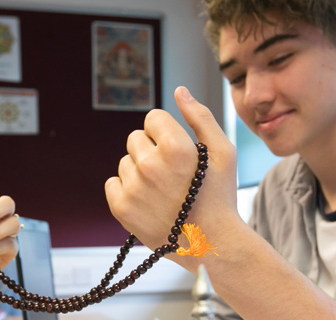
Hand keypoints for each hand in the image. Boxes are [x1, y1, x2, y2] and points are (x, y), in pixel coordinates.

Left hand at [105, 86, 238, 250]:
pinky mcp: (121, 208)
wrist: (211, 245)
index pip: (152, 118)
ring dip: (140, 171)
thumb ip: (200, 117)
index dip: (166, 132)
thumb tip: (179, 91)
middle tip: (172, 174)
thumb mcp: (223, 152)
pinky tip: (148, 201)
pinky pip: (112, 183)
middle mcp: (150, 165)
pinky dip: (126, 190)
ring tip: (163, 191)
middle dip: (152, 150)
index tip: (177, 151)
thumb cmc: (219, 196)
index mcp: (175, 147)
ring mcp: (133, 188)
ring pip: (125, 161)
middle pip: (135, 138)